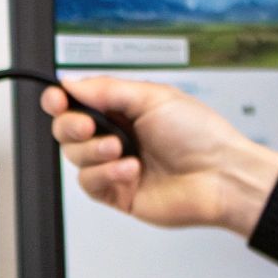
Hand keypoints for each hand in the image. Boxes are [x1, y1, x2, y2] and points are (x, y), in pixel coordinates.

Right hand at [41, 75, 277, 236]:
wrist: (221, 177)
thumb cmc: (201, 136)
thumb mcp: (153, 97)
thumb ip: (106, 89)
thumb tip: (71, 84)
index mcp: (123, 109)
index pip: (77, 103)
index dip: (60, 100)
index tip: (57, 99)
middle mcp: (116, 136)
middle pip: (67, 130)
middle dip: (71, 125)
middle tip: (90, 126)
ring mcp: (115, 165)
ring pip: (74, 157)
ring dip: (94, 152)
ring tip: (122, 150)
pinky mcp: (117, 193)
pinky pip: (89, 184)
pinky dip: (106, 174)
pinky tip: (130, 171)